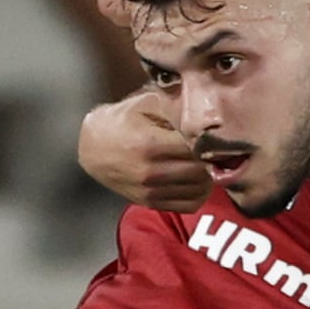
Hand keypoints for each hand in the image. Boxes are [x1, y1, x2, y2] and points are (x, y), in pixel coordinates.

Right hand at [79, 92, 210, 211]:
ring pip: (200, 188)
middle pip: (202, 169)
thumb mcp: (146, 103)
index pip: (197, 147)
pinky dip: (200, 192)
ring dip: (209, 175)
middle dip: (212, 158)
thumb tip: (207, 109)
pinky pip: (190, 204)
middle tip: (216, 148)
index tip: (214, 134)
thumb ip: (175, 106)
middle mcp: (150, 171)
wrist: (93, 148)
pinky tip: (197, 178)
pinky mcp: (152, 203)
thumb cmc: (124, 120)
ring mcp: (151, 191)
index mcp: (149, 144)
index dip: (211, 140)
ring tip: (207, 161)